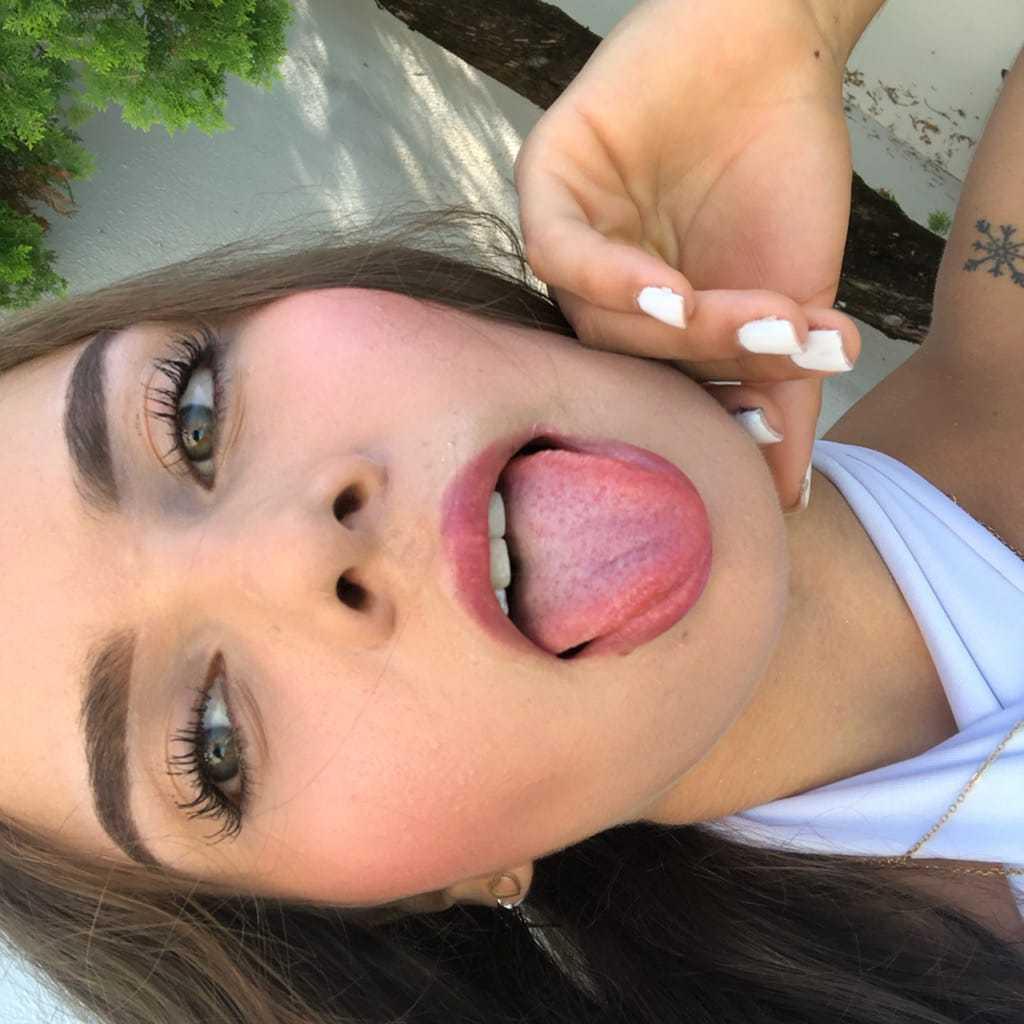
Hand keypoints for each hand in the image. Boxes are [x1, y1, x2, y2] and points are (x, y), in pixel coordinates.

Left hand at [514, 0, 860, 512]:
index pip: (664, 391)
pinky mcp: (547, 185)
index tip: (773, 424)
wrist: (778, 52)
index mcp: (643, 327)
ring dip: (682, 328)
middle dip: (716, 360)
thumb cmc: (781, 172)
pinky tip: (673, 292)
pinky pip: (559, 253)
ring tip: (759, 319)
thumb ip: (780, 393)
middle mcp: (597, 294)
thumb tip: (785, 496)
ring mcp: (568, 244)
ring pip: (600, 318)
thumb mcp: (795, 299)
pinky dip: (613, 279)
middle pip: (635, 359)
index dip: (718, 414)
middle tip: (787, 348)